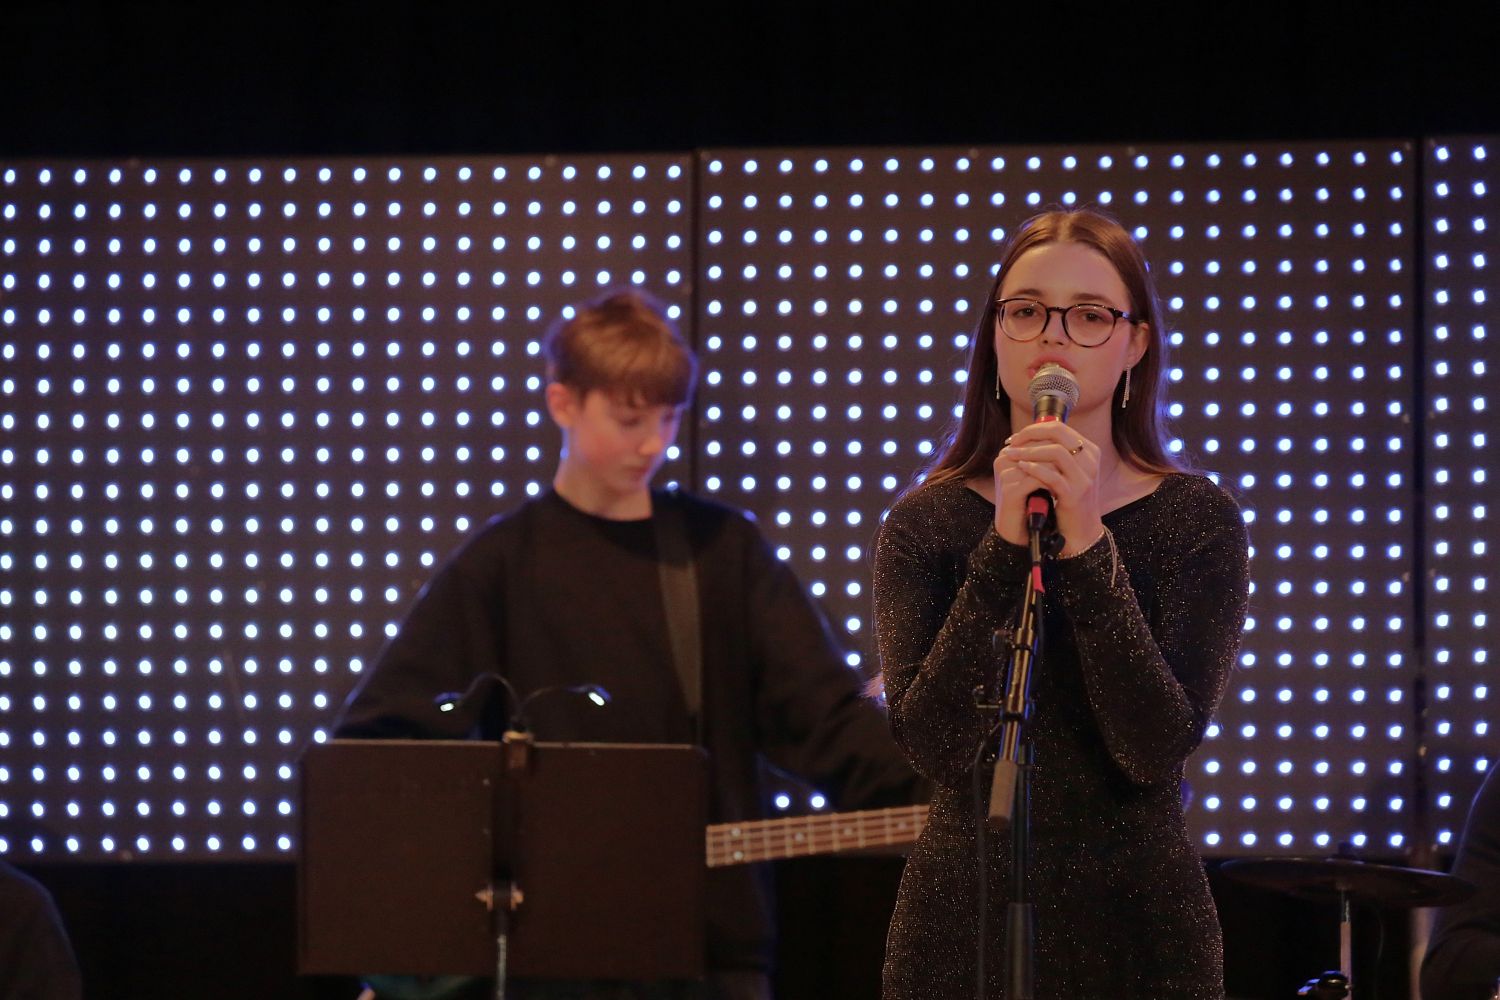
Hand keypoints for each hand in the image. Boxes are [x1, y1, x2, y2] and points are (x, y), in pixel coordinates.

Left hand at [993, 421, 1104, 554]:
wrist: (1082, 528)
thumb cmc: (1069, 497)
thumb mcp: (1066, 471)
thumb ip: (1054, 453)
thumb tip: (1027, 436)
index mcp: (1089, 450)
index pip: (1059, 428)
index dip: (1034, 429)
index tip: (1015, 438)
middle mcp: (1090, 460)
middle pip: (1059, 433)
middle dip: (1030, 435)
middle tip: (1011, 443)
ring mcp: (1085, 477)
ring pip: (1056, 452)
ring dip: (1029, 451)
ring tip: (1011, 455)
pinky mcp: (1075, 494)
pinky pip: (1052, 476)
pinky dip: (1034, 469)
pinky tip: (1021, 468)